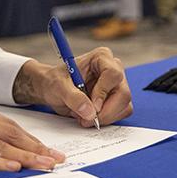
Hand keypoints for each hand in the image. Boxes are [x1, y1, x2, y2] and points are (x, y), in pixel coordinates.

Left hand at [13, 47, 132, 127]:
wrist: (52, 89)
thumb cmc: (55, 81)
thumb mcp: (58, 87)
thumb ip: (73, 98)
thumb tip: (90, 112)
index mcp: (101, 57)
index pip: (113, 74)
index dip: (103, 92)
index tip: (93, 106)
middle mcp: (114, 69)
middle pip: (123, 94)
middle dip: (106, 111)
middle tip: (87, 119)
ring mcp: (117, 85)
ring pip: (124, 106)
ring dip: (105, 117)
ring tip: (84, 116)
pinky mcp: (117, 99)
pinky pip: (120, 114)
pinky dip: (106, 120)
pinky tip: (89, 116)